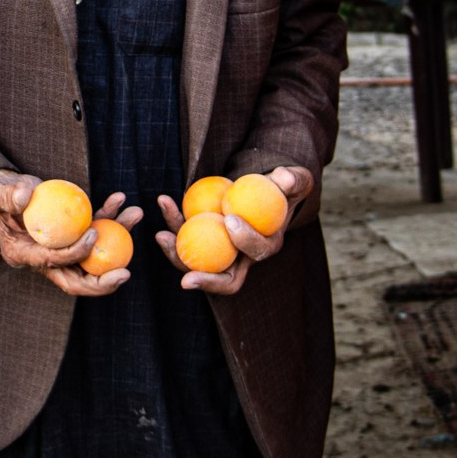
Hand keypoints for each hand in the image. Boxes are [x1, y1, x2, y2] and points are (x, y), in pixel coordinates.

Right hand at [0, 172, 142, 296]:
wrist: (1, 191)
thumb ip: (8, 195)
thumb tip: (24, 197)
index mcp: (23, 255)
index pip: (51, 263)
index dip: (74, 254)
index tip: (93, 235)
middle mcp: (43, 259)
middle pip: (75, 280)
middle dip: (102, 282)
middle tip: (125, 273)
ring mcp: (59, 250)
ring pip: (91, 255)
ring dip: (117, 235)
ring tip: (134, 213)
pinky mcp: (70, 236)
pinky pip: (93, 231)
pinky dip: (108, 218)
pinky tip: (119, 200)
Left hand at [155, 165, 312, 294]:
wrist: (264, 187)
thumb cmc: (281, 186)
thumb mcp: (294, 180)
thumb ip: (292, 179)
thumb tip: (283, 178)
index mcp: (267, 245)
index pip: (256, 253)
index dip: (245, 241)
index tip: (230, 220)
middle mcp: (242, 256)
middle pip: (224, 278)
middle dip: (204, 280)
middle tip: (186, 277)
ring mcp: (220, 249)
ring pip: (197, 262)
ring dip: (177, 252)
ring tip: (161, 235)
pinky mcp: (203, 237)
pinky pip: (185, 235)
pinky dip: (173, 222)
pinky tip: (164, 201)